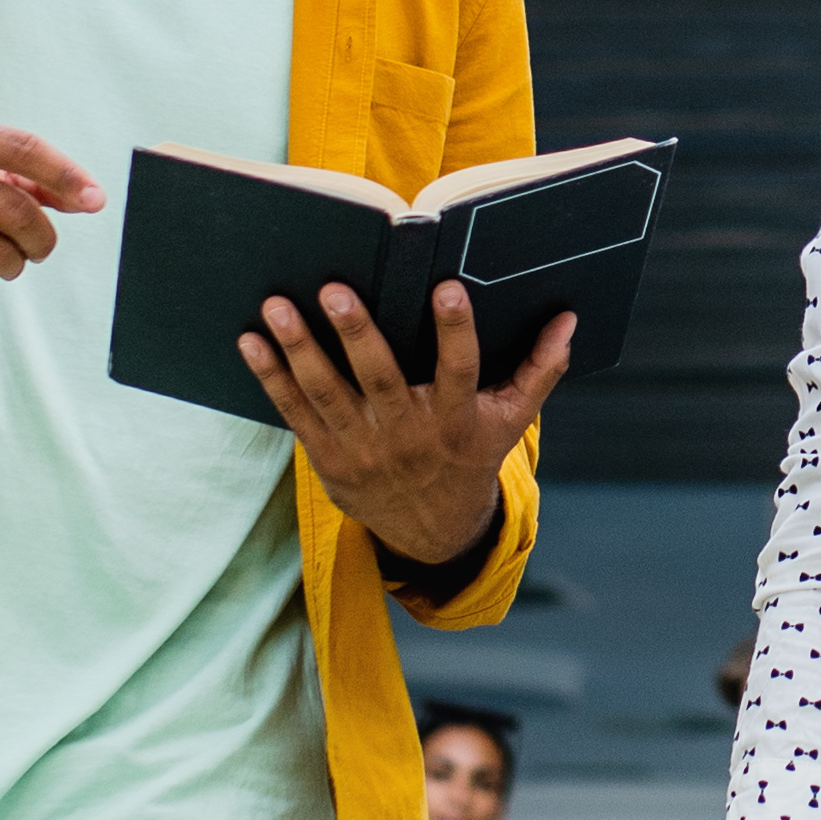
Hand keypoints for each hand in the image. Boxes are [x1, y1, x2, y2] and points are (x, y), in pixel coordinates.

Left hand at [243, 283, 572, 571]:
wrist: (432, 531)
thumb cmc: (471, 456)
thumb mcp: (511, 420)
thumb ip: (540, 369)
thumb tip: (569, 319)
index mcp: (456, 419)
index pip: (460, 369)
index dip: (456, 330)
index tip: (447, 288)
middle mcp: (408, 434)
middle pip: (380, 379)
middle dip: (357, 333)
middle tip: (336, 289)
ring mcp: (363, 447)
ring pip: (328, 393)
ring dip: (299, 349)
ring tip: (277, 306)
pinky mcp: (328, 456)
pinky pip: (295, 412)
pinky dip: (270, 377)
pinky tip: (250, 340)